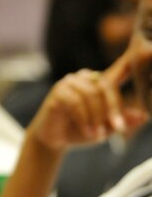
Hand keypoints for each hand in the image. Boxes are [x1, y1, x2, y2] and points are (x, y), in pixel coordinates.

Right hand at [29, 51, 147, 151]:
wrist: (53, 141)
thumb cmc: (80, 131)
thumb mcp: (106, 128)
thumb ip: (121, 121)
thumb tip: (143, 116)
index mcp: (98, 82)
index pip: (118, 71)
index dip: (129, 65)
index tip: (147, 55)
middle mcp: (84, 77)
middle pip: (105, 86)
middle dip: (113, 109)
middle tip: (119, 128)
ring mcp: (69, 82)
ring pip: (91, 95)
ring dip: (97, 117)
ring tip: (98, 135)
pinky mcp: (58, 91)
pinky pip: (76, 103)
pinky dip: (84, 120)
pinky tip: (88, 132)